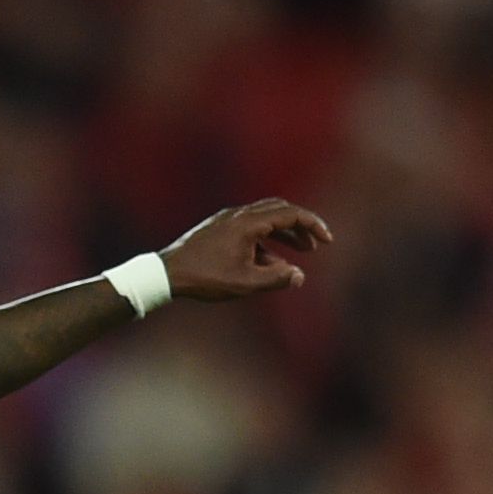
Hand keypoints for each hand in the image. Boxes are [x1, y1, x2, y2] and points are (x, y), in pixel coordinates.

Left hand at [161, 198, 332, 300]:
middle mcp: (238, 214)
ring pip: (265, 218)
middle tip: (315, 245)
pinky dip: (265, 240)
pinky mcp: (217, 228)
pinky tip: (271, 262)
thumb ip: (275, 279)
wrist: (164, 274)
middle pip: (280, 210)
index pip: (291, 214)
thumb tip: (299, 276)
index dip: (313, 225)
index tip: (327, 241)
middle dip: (301, 226)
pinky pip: (249, 227)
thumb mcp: (244, 283)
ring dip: (284, 233)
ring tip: (300, 254)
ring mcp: (226, 219)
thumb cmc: (203, 278)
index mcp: (248, 223)